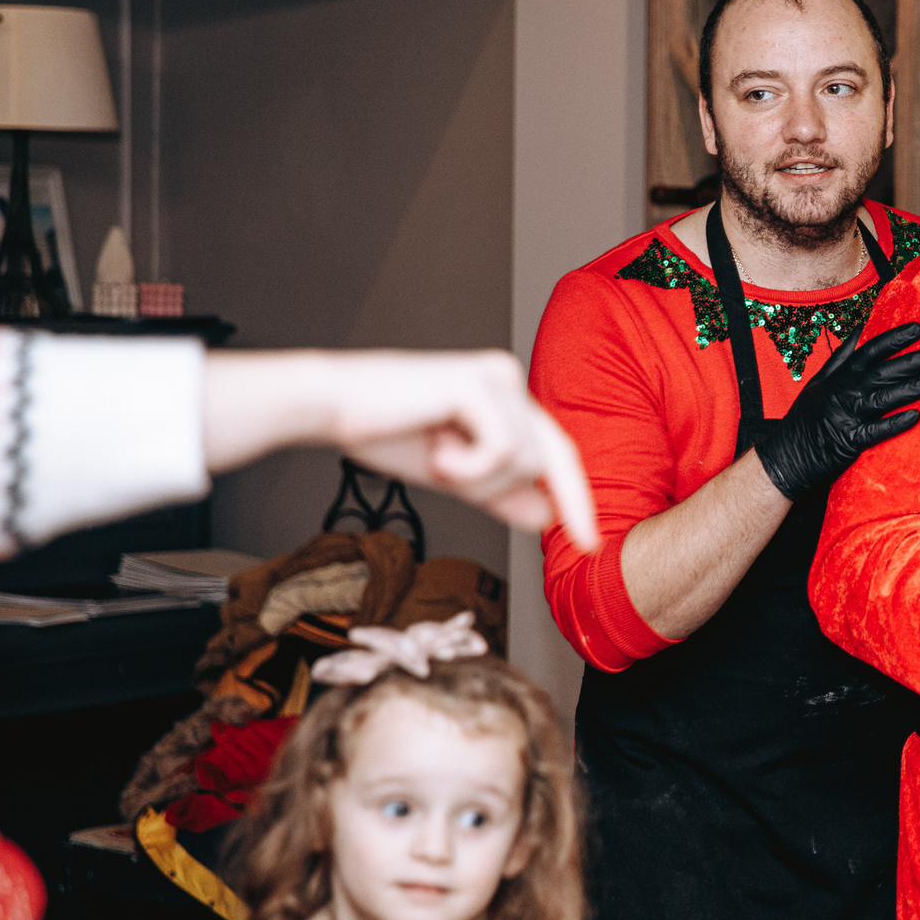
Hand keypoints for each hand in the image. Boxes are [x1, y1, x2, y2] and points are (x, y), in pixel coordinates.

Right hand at [203, 349, 600, 551]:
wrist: (328, 408)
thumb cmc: (382, 431)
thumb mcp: (453, 474)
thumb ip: (498, 491)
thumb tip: (545, 516)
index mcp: (504, 395)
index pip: (556, 452)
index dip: (575, 499)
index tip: (591, 544)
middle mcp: (507, 377)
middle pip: (542, 462)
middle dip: (504, 487)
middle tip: (466, 480)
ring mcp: (496, 376)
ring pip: (523, 462)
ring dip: (475, 478)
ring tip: (433, 453)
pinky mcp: (478, 383)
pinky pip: (503, 452)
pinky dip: (468, 466)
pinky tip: (434, 448)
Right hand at [755, 322, 919, 501]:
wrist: (785, 456)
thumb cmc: (806, 418)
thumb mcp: (819, 382)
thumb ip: (841, 358)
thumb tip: (860, 331)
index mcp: (838, 376)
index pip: (870, 350)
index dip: (894, 338)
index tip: (917, 329)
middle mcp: (843, 392)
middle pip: (883, 371)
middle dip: (913, 360)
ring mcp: (846, 415)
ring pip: (884, 397)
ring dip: (911, 388)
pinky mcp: (849, 441)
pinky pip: (876, 431)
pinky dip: (895, 423)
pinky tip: (916, 417)